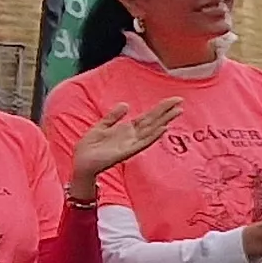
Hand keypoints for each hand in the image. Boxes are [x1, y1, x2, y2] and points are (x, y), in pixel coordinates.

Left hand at [64, 99, 179, 195]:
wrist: (80, 162)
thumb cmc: (89, 147)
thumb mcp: (101, 126)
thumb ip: (113, 116)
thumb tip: (126, 104)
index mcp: (127, 129)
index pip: (148, 116)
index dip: (160, 108)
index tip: (174, 100)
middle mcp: (132, 136)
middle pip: (153, 121)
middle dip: (167, 111)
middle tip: (181, 102)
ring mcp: (131, 144)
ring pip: (152, 130)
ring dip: (165, 121)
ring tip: (177, 112)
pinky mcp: (126, 152)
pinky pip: (143, 143)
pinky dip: (154, 136)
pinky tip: (163, 129)